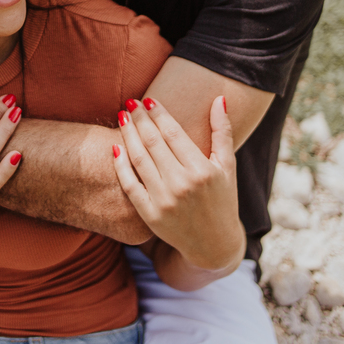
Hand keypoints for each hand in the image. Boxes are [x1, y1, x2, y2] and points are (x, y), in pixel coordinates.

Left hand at [113, 96, 244, 272]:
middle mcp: (182, 185)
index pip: (173, 133)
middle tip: (130, 102)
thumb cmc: (223, 199)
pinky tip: (115, 146)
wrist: (214, 245)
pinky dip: (120, 165)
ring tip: (122, 116)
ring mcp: (164, 201)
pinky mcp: (150, 215)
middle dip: (139, 119)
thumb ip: (222, 131)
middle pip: (153, 142)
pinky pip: (129, 185)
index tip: (149, 100)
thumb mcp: (227, 166)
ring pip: (139, 159)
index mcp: (202, 170)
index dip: (159, 114)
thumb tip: (219, 98)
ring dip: (128, 135)